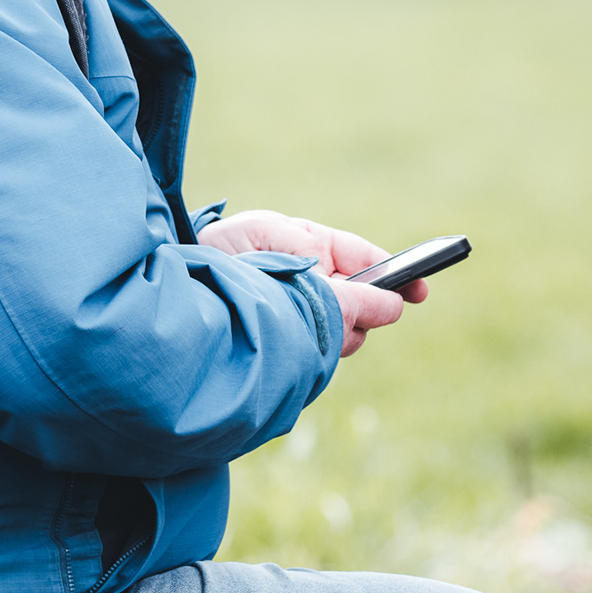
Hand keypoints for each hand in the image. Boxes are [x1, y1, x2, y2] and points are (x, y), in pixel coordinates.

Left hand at [196, 208, 424, 357]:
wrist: (173, 291)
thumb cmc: (220, 253)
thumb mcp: (268, 240)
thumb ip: (317, 265)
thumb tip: (374, 297)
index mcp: (309, 246)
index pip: (364, 259)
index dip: (396, 276)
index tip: (418, 293)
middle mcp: (310, 282)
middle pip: (360, 304)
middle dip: (357, 313)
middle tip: (341, 322)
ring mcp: (300, 313)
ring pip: (343, 332)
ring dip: (333, 335)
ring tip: (298, 327)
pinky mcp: (287, 343)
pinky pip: (318, 352)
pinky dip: (312, 351)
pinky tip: (290, 347)